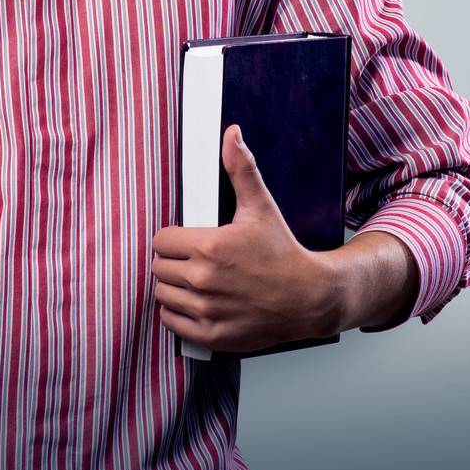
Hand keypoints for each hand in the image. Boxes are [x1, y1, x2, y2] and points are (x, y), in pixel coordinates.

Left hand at [150, 123, 352, 354]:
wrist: (310, 297)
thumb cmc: (283, 250)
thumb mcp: (261, 206)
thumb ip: (241, 168)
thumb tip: (231, 133)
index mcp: (210, 247)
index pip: (161, 240)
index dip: (171, 237)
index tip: (186, 239)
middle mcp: (204, 281)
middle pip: (158, 267)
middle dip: (171, 261)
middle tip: (191, 259)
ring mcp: (208, 312)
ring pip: (162, 295)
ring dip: (172, 288)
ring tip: (192, 280)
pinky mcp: (213, 337)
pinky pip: (172, 324)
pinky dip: (178, 314)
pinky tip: (195, 303)